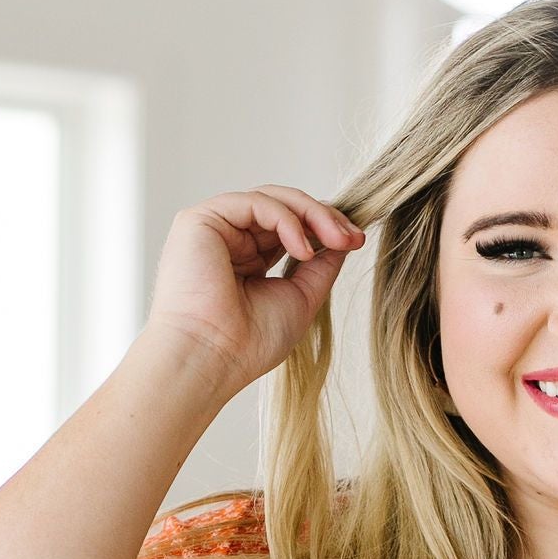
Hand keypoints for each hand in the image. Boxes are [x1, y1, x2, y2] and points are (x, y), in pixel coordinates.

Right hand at [144, 186, 364, 398]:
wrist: (211, 359)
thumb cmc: (248, 343)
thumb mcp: (300, 298)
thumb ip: (320, 266)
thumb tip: (343, 239)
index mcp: (247, 259)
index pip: (289, 227)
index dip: (324, 229)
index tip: (356, 241)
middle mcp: (229, 239)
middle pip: (283, 207)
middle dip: (324, 218)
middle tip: (353, 237)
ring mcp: (214, 228)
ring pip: (272, 199)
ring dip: (312, 215)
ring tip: (338, 240)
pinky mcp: (201, 219)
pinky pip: (255, 203)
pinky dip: (286, 220)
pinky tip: (304, 249)